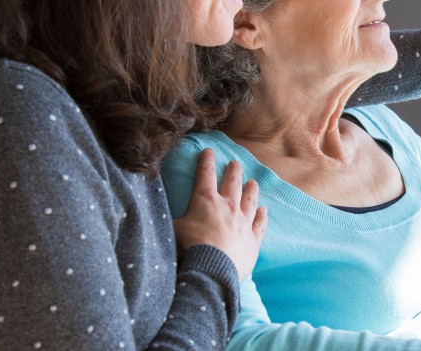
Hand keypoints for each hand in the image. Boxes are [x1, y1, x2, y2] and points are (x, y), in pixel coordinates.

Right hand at [172, 148, 267, 280]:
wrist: (212, 269)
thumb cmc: (188, 247)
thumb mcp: (172, 230)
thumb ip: (171, 220)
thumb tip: (157, 215)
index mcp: (205, 201)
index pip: (205, 175)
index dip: (206, 162)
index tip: (209, 151)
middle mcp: (227, 207)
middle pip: (233, 183)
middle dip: (233, 171)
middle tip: (235, 163)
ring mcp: (243, 222)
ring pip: (250, 200)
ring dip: (251, 190)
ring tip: (253, 182)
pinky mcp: (252, 239)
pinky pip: (259, 224)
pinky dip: (261, 216)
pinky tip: (263, 211)